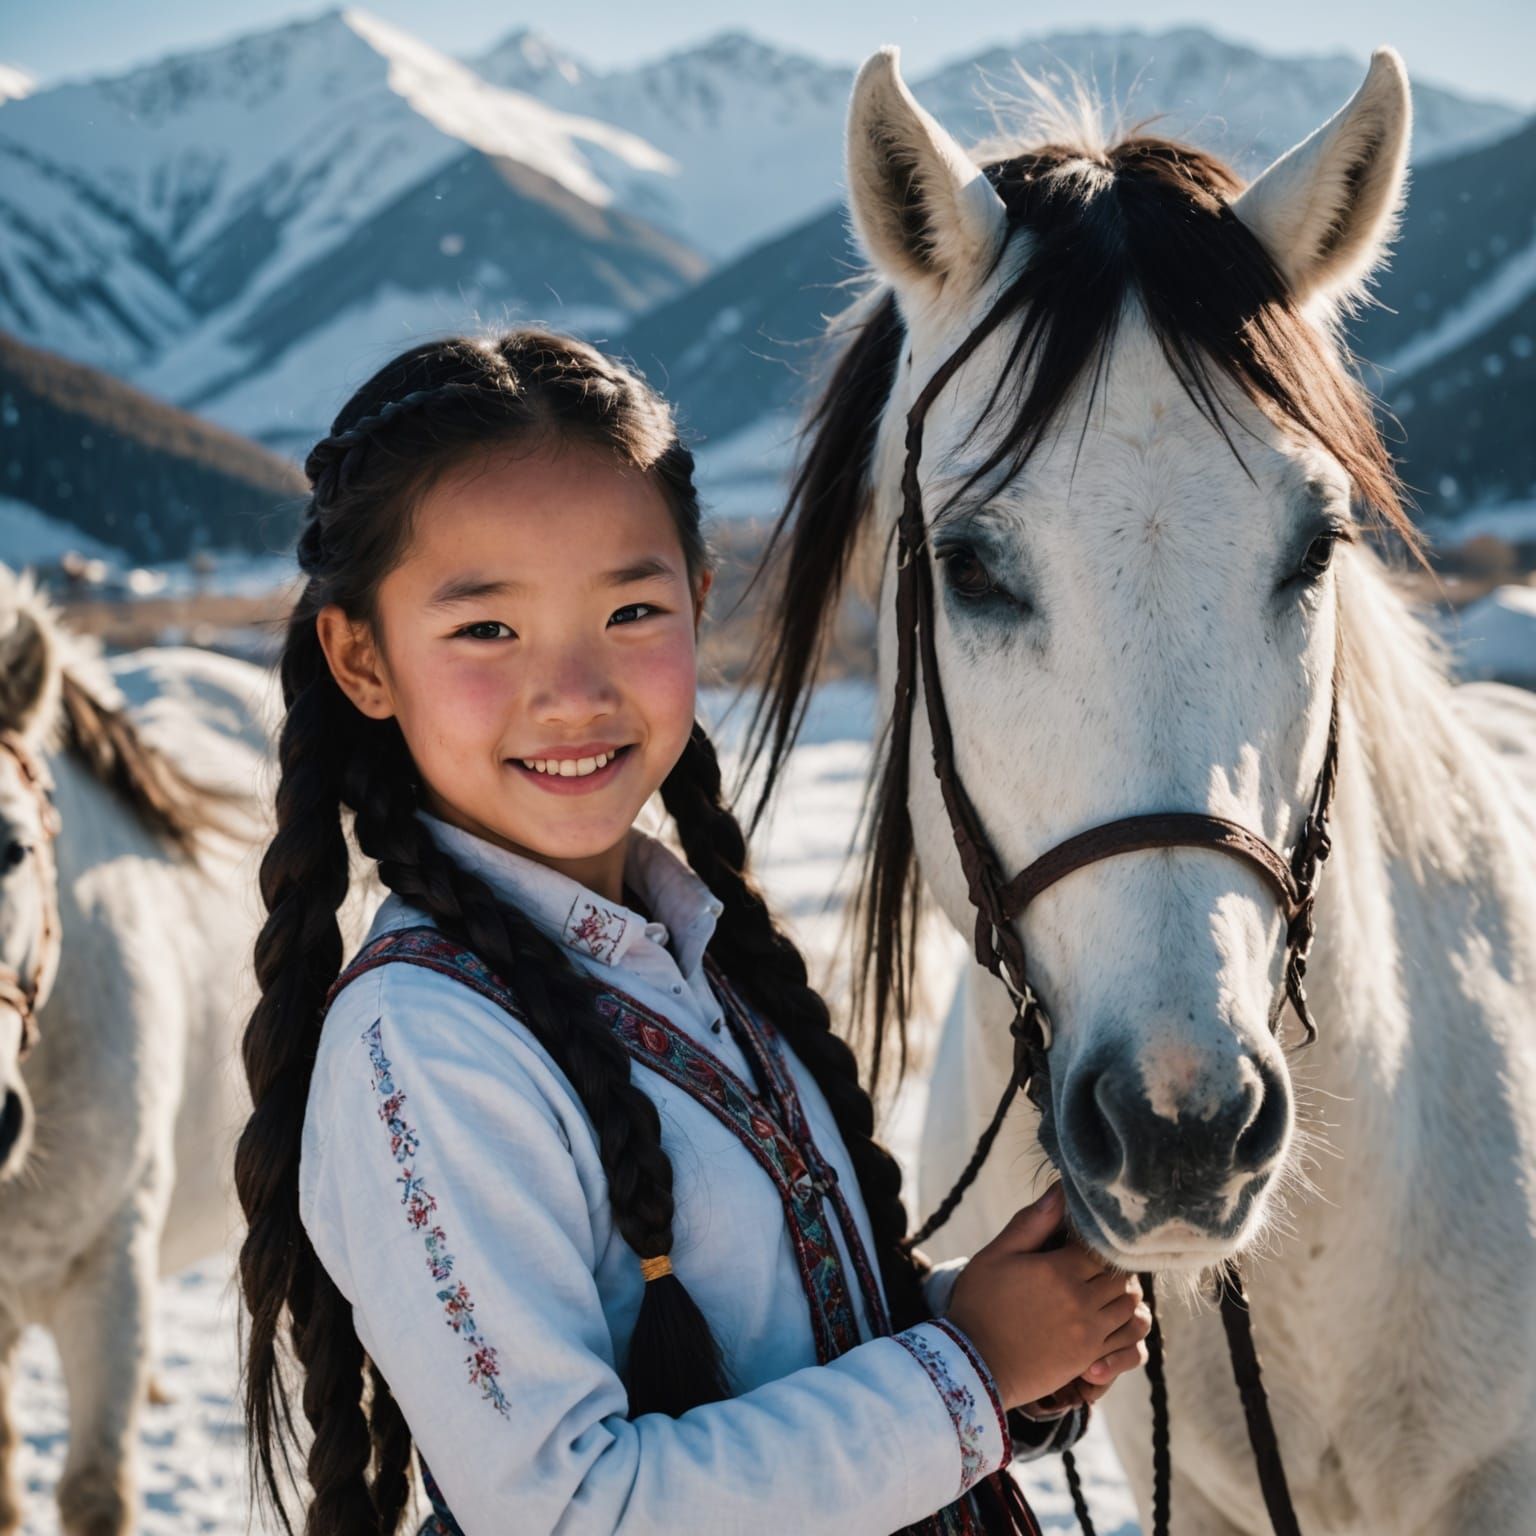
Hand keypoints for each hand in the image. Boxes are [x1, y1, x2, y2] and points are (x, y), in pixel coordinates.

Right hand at [946, 1184, 1150, 1409]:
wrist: (974, 1363)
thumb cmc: (980, 1303)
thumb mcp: (997, 1255)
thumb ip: (1032, 1222)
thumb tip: (1060, 1191)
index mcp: (1058, 1271)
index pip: (1102, 1246)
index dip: (1097, 1240)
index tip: (1082, 1240)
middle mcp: (1081, 1301)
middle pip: (1121, 1276)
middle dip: (1113, 1266)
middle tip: (1096, 1263)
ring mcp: (1089, 1332)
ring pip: (1129, 1306)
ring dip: (1121, 1294)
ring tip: (1101, 1287)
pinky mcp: (1090, 1357)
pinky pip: (1126, 1338)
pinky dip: (1123, 1324)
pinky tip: (1104, 1316)